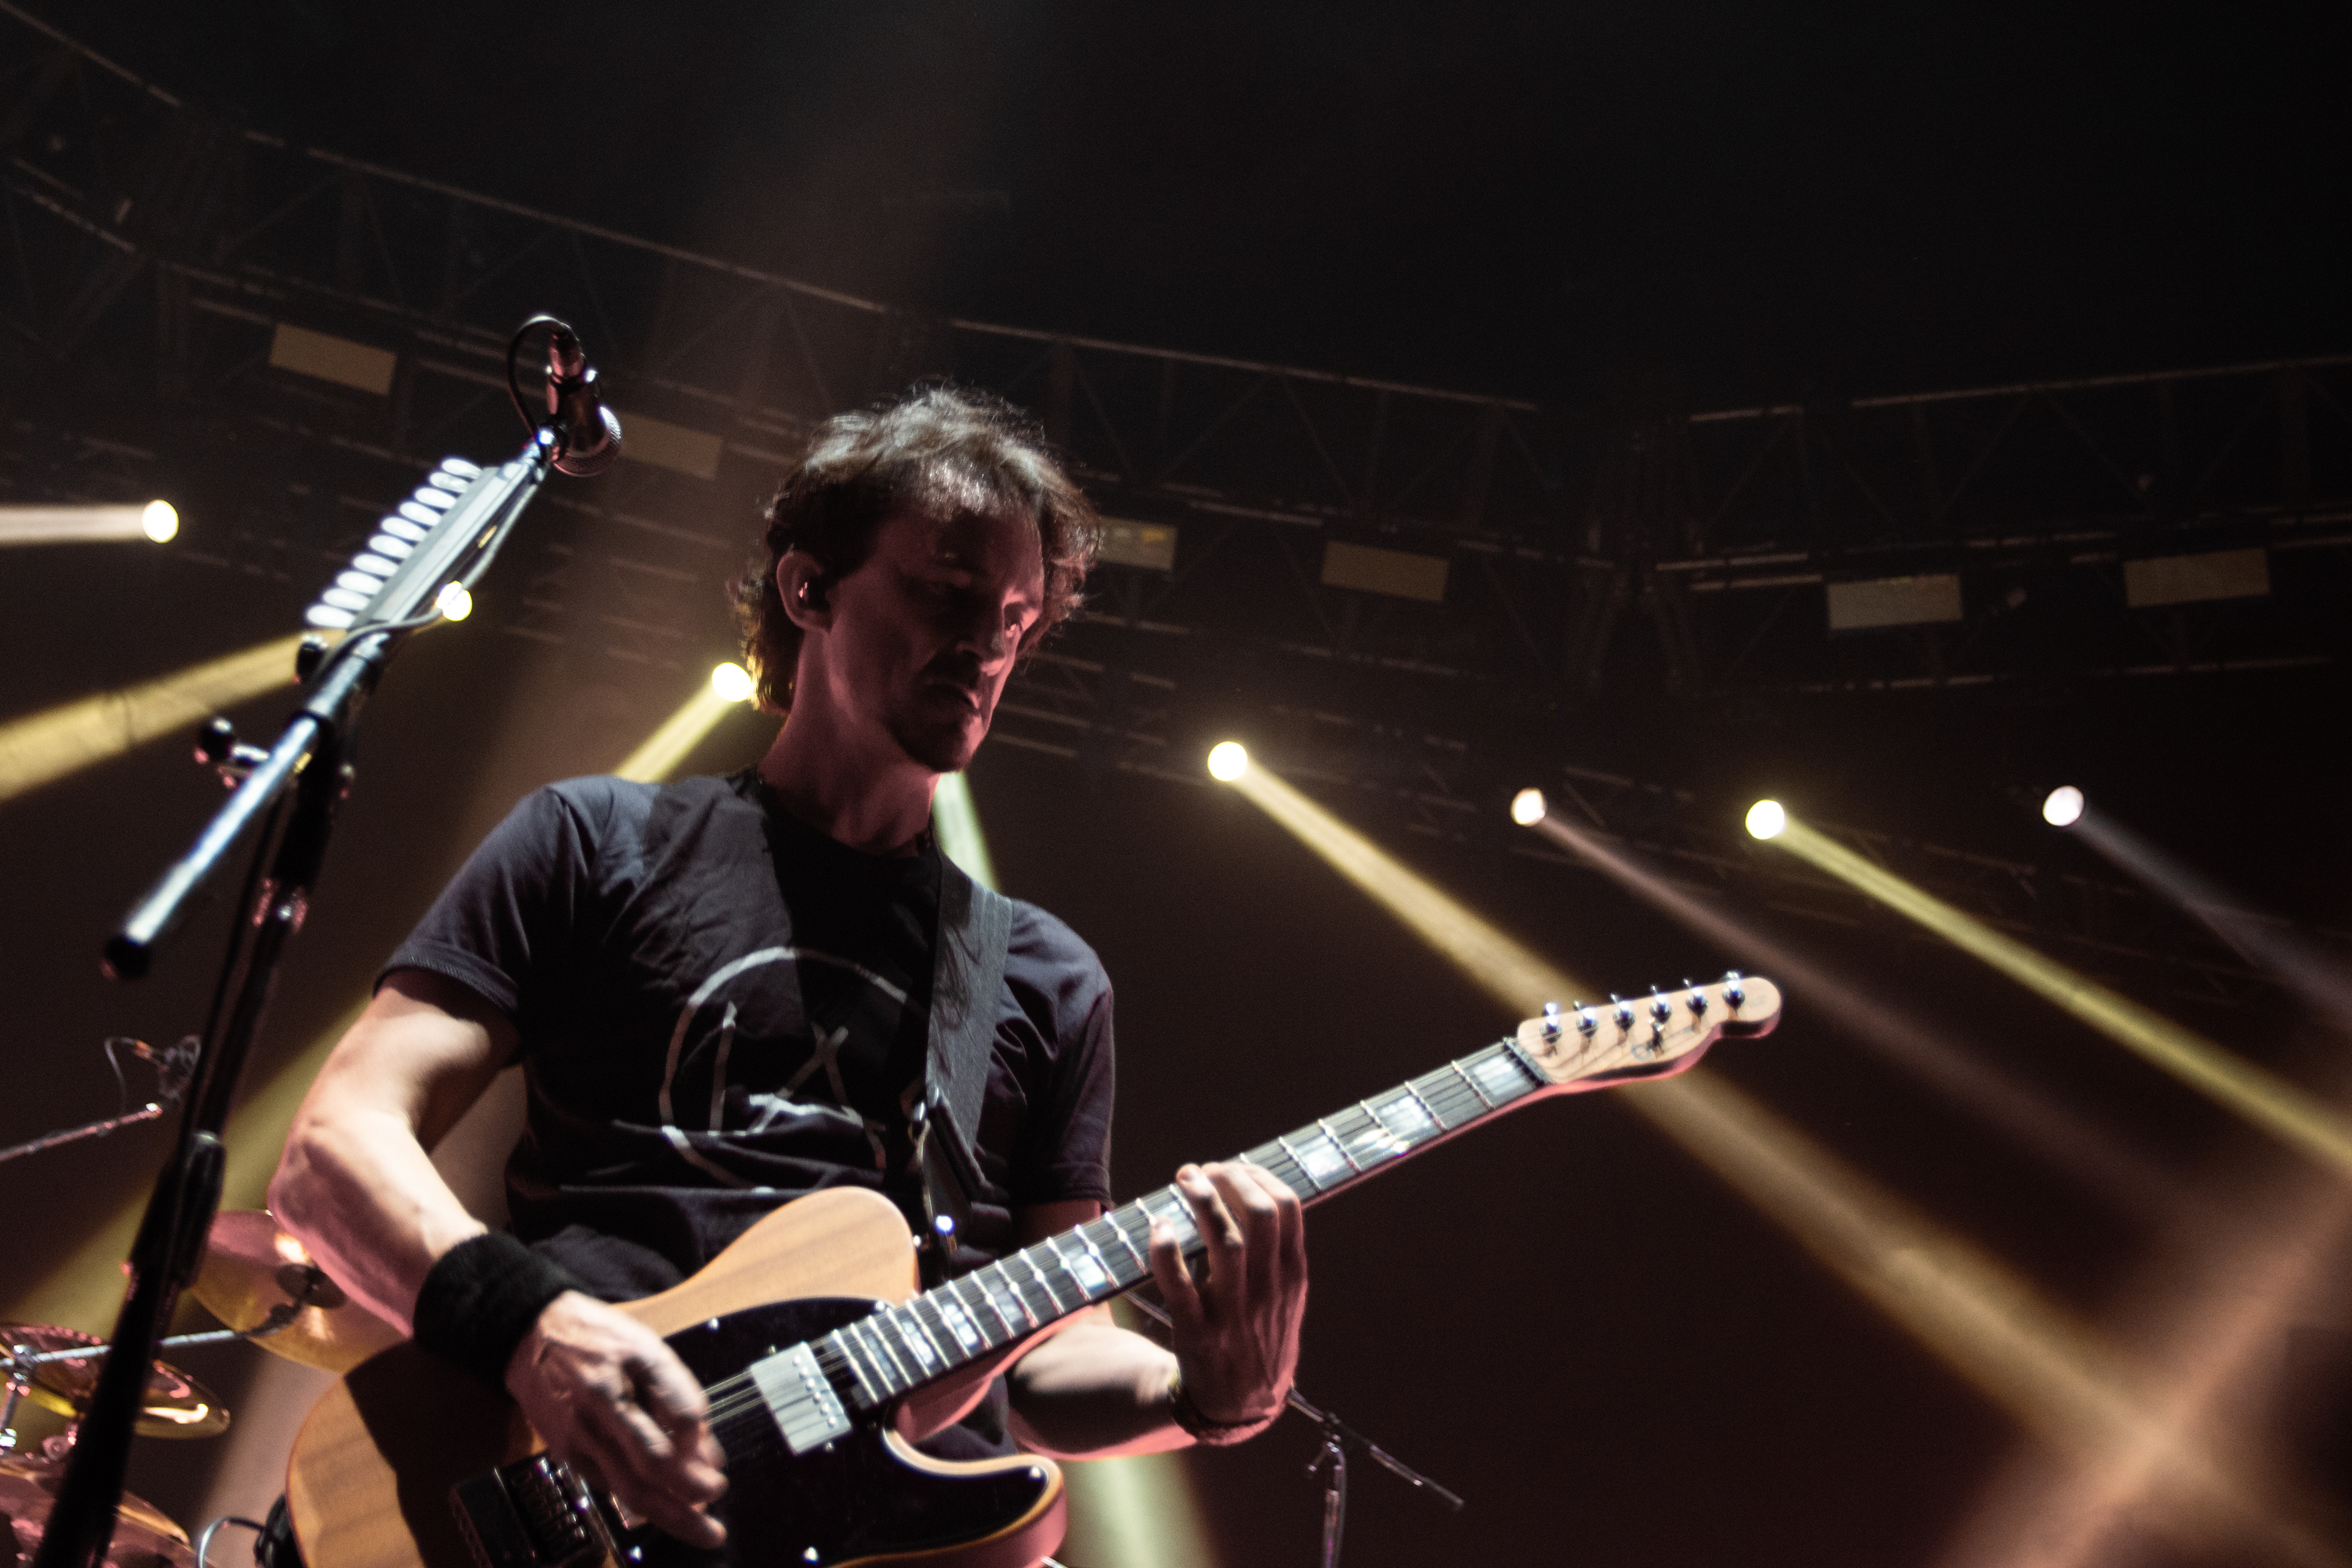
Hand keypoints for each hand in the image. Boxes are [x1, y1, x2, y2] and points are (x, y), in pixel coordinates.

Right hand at [504, 1291, 727, 1546]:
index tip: (717, 1468)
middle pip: (644, 1475)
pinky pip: (609, 1486)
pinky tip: (666, 1506)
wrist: (531, 1335)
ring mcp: (577, 1442)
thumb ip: (677, 1394)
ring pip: (626, 1491)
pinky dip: (641, 1501)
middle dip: (685, 1502)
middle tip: (716, 1518)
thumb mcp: (644, 1347)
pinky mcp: (568, 1454)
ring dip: (668, 1515)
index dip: (695, 1454)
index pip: (664, 1432)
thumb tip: (705, 1445)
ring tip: (702, 1528)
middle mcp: (593, 1420)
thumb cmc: (596, 1337)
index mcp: (614, 1388)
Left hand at [1148, 1161, 1306, 1433]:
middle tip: (1202, 1170)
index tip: (1230, 1168)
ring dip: (1202, 1201)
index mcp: (1292, 1276)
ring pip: (1225, 1240)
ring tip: (1185, 1180)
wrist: (1239, 1405)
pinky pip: (1179, 1284)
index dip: (1256, 1175)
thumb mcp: (1286, 1298)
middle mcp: (1268, 1289)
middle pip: (1259, 1214)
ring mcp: (1234, 1311)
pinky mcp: (1198, 1332)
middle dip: (1229, 1179)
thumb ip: (1278, 1253)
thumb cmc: (1260, 1338)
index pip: (1287, 1208)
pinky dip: (1166, 1250)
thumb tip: (1253, 1193)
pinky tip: (1159, 1226)